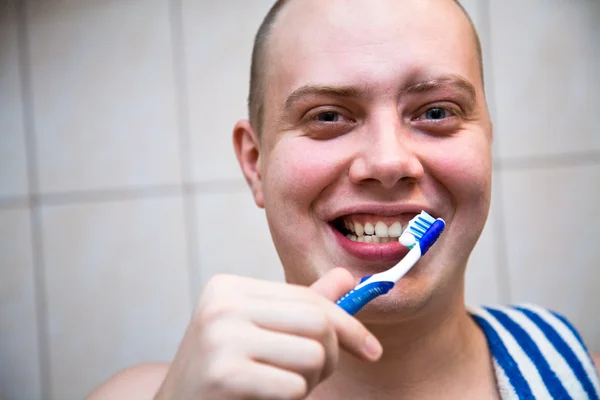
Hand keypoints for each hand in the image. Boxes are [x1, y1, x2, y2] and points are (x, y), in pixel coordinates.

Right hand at [154, 268, 381, 398]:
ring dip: (309, 381)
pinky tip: (265, 398)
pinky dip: (291, 399)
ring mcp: (220, 337)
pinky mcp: (223, 374)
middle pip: (317, 322)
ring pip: (313, 355)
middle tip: (314, 376)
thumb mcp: (263, 331)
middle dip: (331, 357)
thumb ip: (303, 305)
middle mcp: (222, 304)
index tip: (372, 350)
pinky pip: (294, 387)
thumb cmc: (226, 371)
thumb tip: (347, 276)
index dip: (348, 325)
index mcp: (229, 287)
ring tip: (283, 386)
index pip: (309, 298)